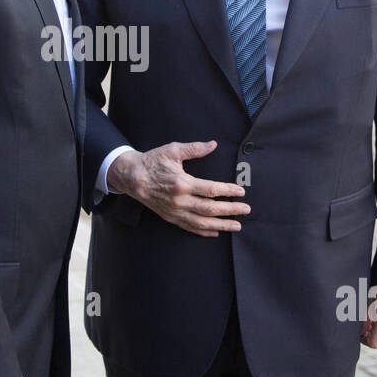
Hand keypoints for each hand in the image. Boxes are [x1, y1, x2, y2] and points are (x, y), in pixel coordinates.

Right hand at [107, 141, 248, 236]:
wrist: (131, 177)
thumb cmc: (152, 162)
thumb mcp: (172, 150)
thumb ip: (194, 148)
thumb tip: (212, 144)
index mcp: (182, 183)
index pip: (211, 190)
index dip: (228, 191)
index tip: (240, 191)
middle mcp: (179, 200)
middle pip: (210, 208)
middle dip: (230, 210)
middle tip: (245, 210)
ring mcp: (175, 211)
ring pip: (202, 222)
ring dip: (221, 225)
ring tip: (236, 226)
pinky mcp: (170, 217)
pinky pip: (189, 227)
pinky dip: (204, 231)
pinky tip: (216, 231)